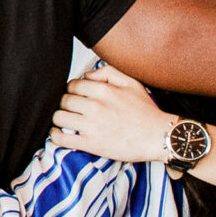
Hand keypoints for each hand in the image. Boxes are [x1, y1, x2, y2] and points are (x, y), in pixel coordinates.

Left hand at [51, 64, 178, 162]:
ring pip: (59, 117)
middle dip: (65, 103)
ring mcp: (92, 126)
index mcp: (103, 91)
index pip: (72, 85)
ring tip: (64, 120)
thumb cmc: (147, 112)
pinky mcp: (91, 144)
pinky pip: (62, 138)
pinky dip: (55, 135)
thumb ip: (108, 72)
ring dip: (59, 118)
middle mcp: (95, 107)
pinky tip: (58, 133)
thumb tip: (87, 74)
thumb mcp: (132, 83)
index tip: (75, 96)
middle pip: (63, 100)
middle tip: (71, 108)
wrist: (160, 137)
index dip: (72, 90)